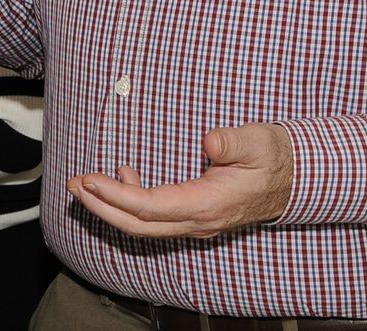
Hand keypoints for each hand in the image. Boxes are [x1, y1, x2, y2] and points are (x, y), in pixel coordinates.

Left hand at [66, 124, 293, 236]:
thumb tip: (209, 142)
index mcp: (208, 204)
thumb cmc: (275, 158)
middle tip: (72, 186)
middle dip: (101, 207)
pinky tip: (123, 176)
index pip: (151, 207)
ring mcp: (195, 222)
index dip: (116, 195)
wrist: (294, 179)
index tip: (89, 180)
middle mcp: (197, 220)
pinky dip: (130, 200)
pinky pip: (155, 216)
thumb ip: (234, 142)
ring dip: (110, 206)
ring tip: (85, 184)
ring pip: (144, 224)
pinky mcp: (193, 215)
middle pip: (138, 225)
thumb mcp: (259, 142)